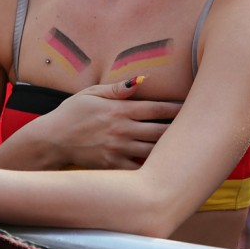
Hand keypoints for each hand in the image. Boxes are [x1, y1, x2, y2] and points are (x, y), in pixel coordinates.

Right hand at [37, 77, 180, 169]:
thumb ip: (116, 89)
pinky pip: (139, 168)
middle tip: (196, 127)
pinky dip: (152, 165)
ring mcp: (118, 150)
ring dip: (170, 148)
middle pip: (160, 130)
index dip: (175, 107)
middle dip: (179, 128)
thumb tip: (141, 81)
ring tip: (186, 145)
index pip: (155, 108)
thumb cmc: (71, 113)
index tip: (191, 105)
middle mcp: (122, 130)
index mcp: (118, 110)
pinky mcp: (113, 165)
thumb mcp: (91, 93)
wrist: (52, 140)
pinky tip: (163, 163)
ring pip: (153, 150)